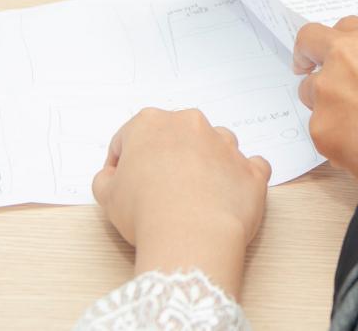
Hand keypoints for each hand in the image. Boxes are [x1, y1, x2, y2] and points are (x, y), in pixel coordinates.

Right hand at [92, 108, 270, 295]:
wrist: (191, 235)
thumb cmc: (145, 212)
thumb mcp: (106, 196)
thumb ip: (105, 179)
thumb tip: (112, 177)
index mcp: (151, 123)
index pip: (130, 138)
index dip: (123, 164)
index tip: (124, 184)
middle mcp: (191, 125)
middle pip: (176, 137)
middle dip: (167, 159)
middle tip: (158, 192)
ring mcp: (226, 145)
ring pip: (215, 146)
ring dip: (206, 165)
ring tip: (195, 197)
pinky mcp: (251, 170)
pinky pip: (251, 168)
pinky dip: (241, 179)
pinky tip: (228, 197)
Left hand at [293, 16, 357, 183]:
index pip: (348, 28)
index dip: (346, 44)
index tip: (346, 57)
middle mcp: (348, 53)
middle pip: (311, 39)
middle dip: (308, 53)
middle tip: (308, 67)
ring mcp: (328, 87)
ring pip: (309, 88)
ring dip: (323, 101)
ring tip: (353, 125)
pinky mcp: (319, 123)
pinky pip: (320, 128)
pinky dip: (334, 138)